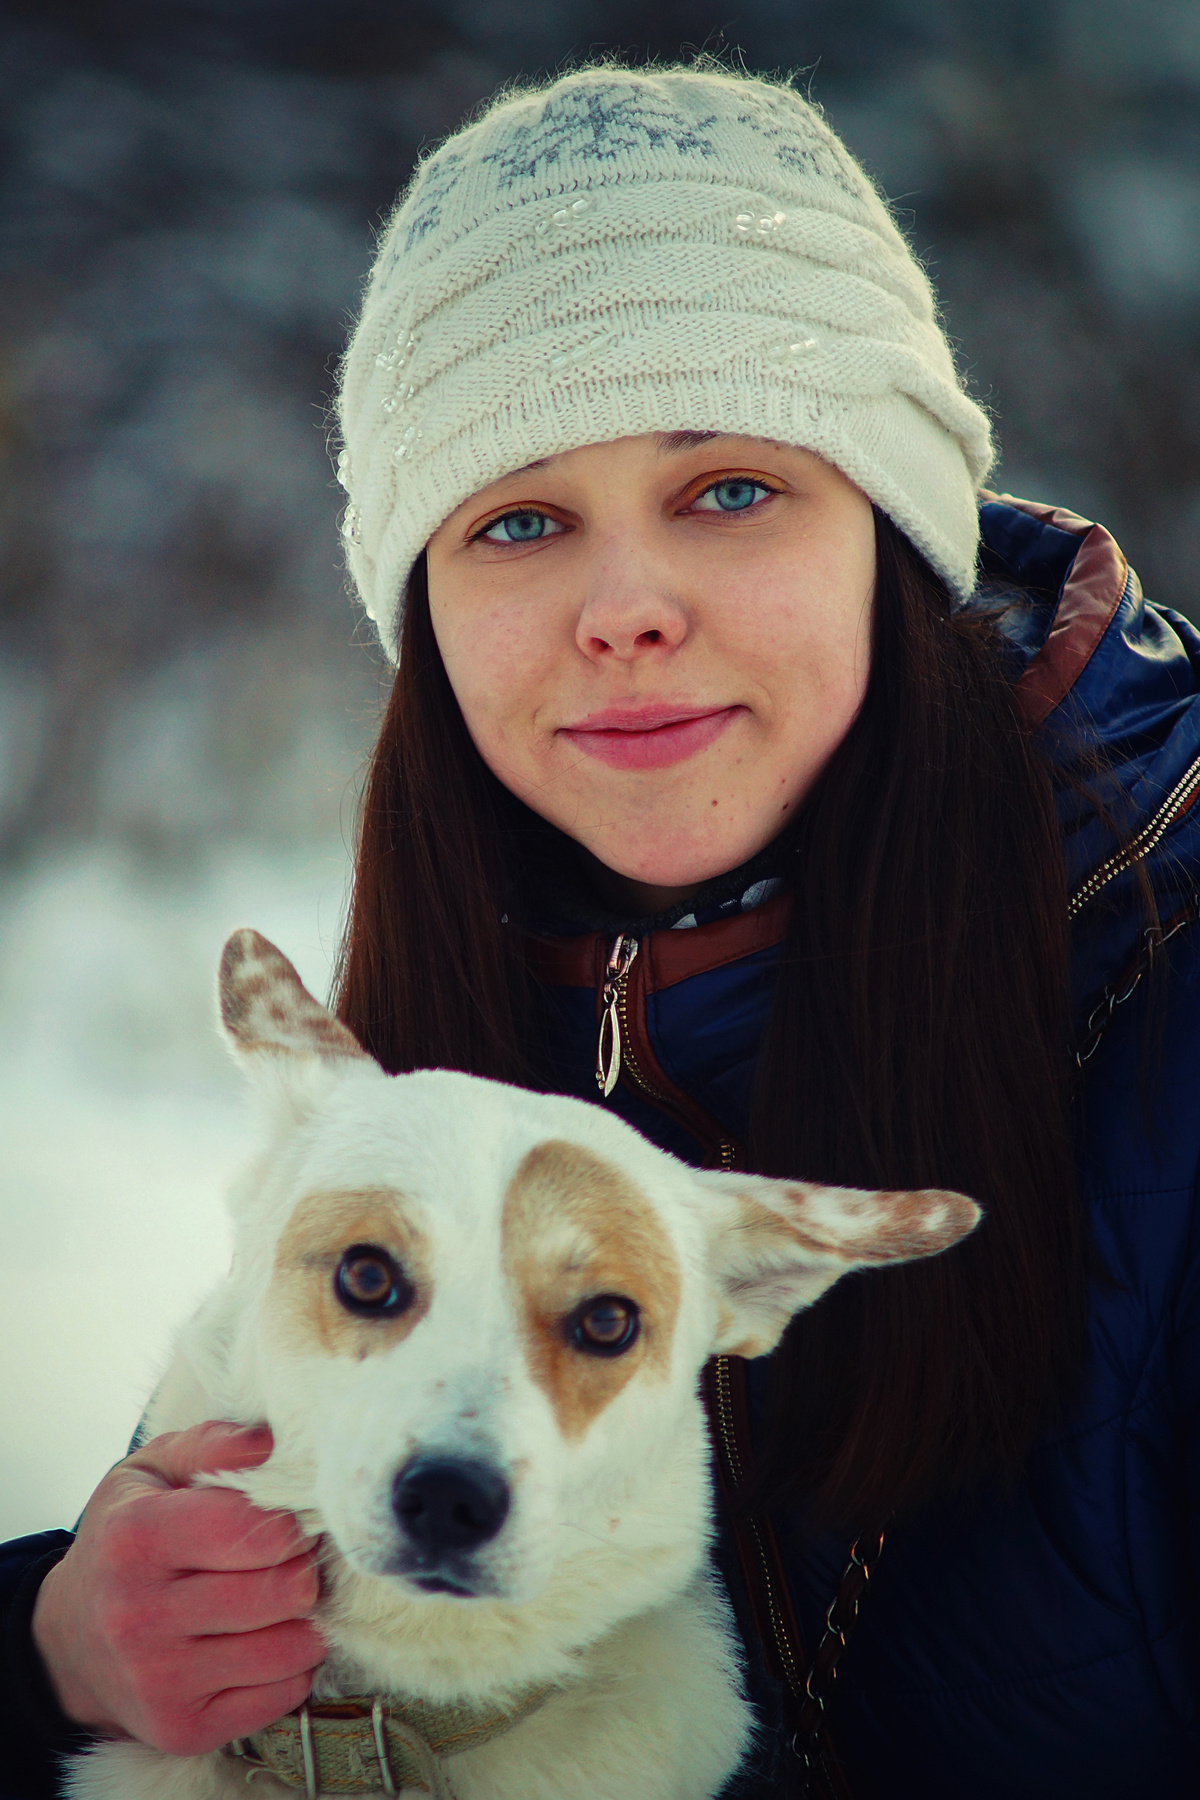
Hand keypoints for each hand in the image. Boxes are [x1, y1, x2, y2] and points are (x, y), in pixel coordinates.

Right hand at [31, 1420, 324, 1755]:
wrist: (71, 1642)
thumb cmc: (127, 1542)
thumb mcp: (152, 1473)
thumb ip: (212, 1445)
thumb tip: (270, 1443)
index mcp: (136, 1539)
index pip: (252, 1530)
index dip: (287, 1523)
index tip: (284, 1523)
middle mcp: (139, 1615)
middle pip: (282, 1590)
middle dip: (301, 1570)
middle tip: (287, 1563)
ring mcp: (159, 1681)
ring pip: (290, 1647)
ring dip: (302, 1621)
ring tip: (276, 1604)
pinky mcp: (181, 1729)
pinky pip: (284, 1695)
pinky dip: (291, 1667)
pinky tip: (262, 1645)